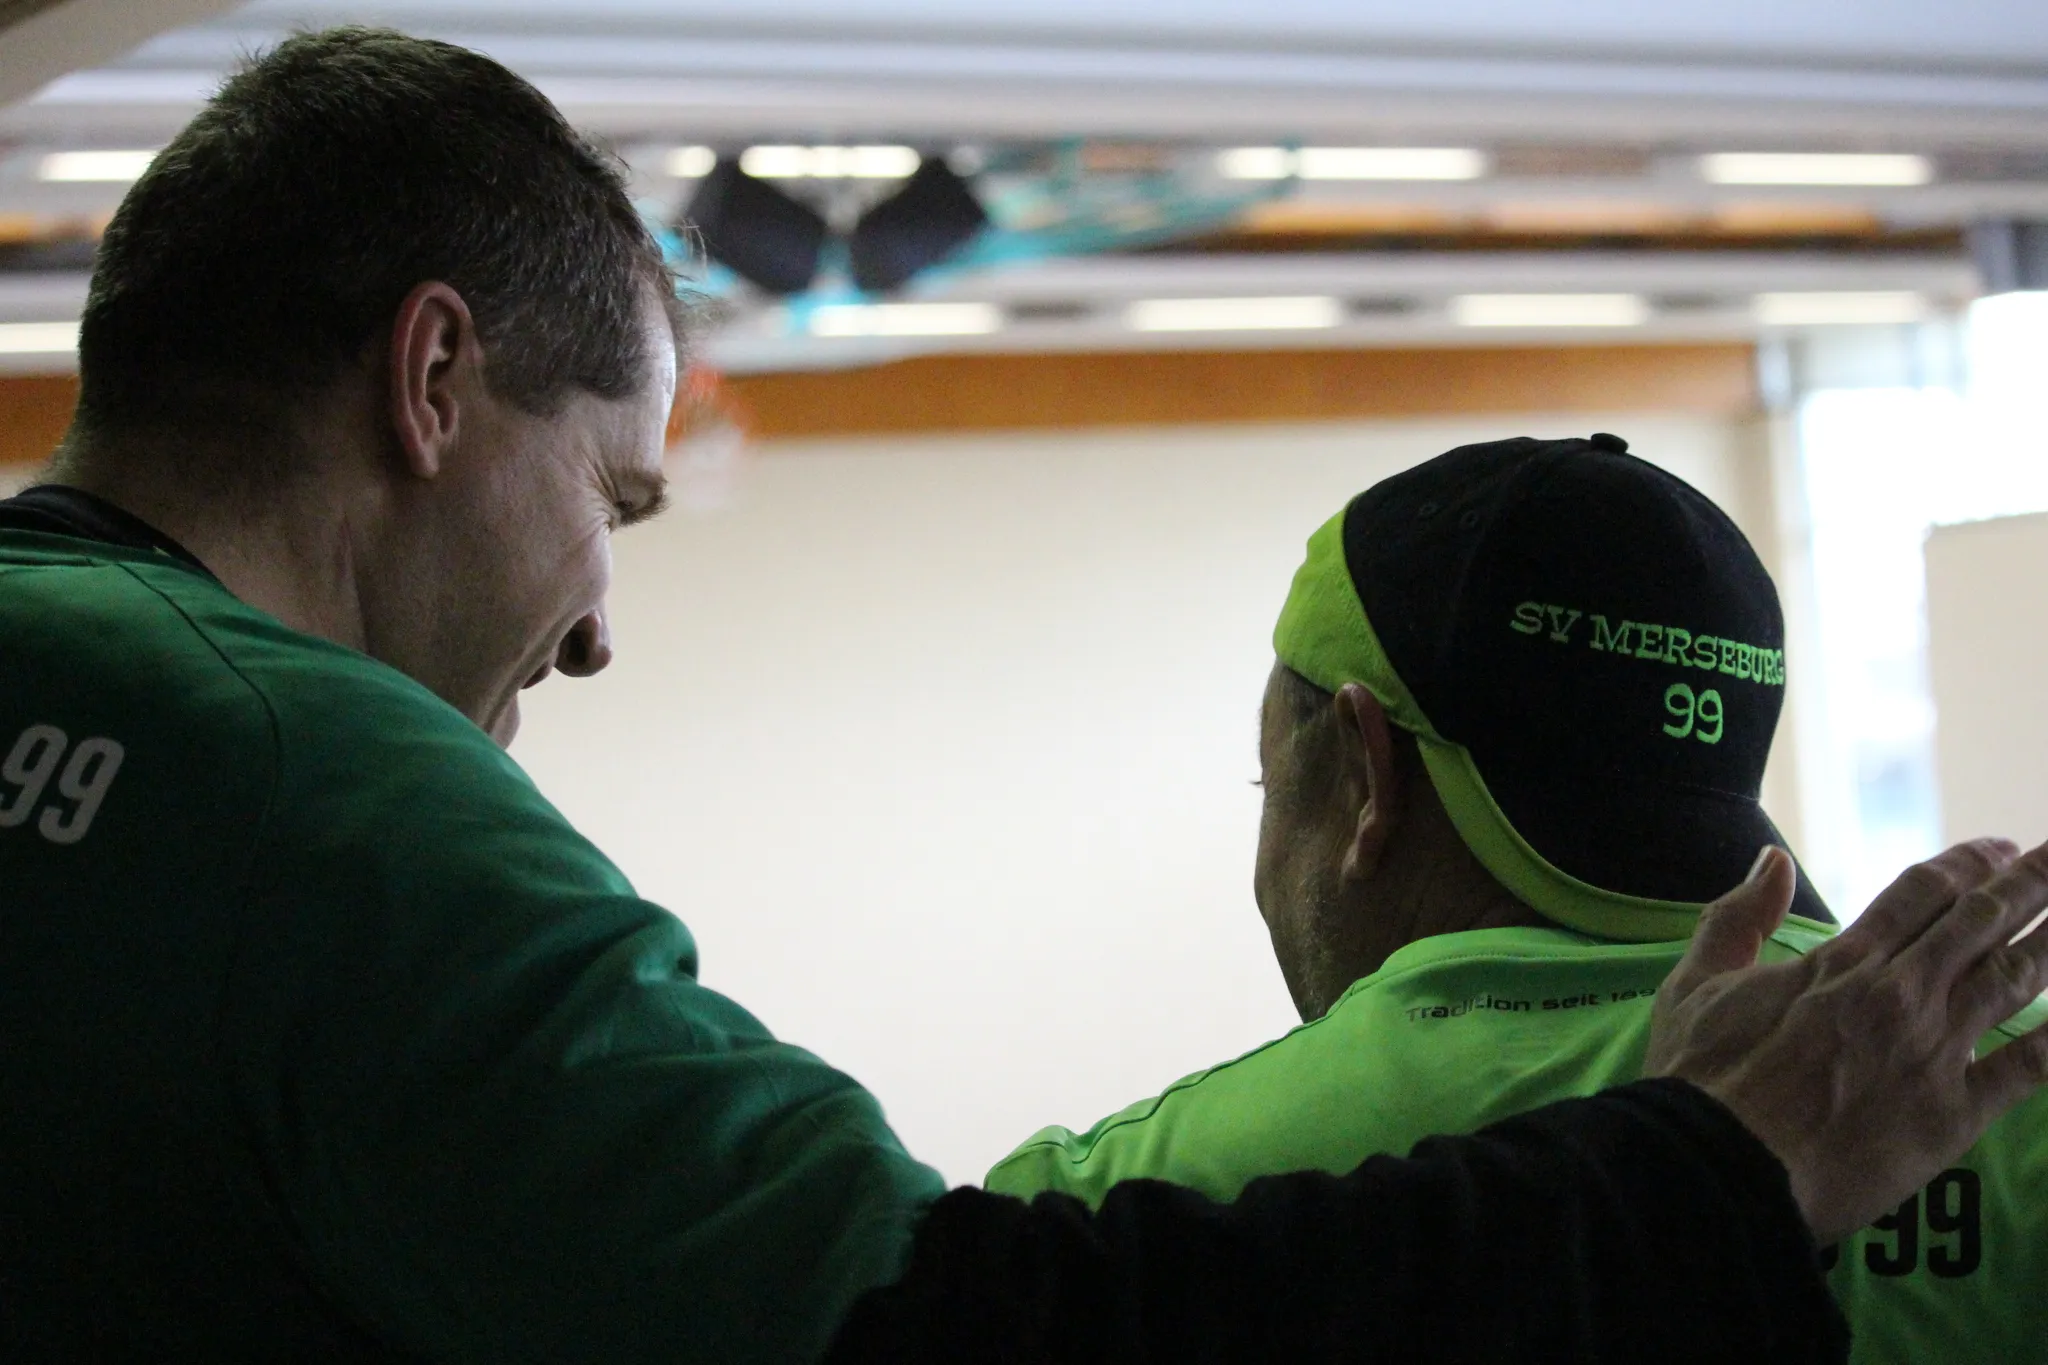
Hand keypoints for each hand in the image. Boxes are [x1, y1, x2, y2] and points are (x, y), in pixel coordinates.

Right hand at [1645, 839, 2047, 1244]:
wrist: (1722, 1167)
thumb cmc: (1699, 1080)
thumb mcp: (1695, 984)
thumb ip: (1737, 917)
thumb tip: (1773, 861)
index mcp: (1842, 960)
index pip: (1924, 891)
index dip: (1968, 864)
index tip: (2000, 849)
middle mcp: (1898, 993)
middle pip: (1981, 921)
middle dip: (2030, 884)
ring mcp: (1932, 1051)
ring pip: (2012, 979)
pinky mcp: (1953, 1114)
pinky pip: (2027, 1067)